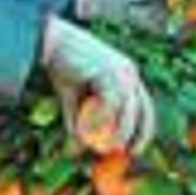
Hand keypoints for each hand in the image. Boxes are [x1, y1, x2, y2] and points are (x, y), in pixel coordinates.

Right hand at [41, 16, 155, 152]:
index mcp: (127, 74)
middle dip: (137, 135)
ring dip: (118, 133)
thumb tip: (79, 149)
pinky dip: (101, 121)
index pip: (145, 106)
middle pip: (144, 109)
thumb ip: (79, 123)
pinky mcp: (108, 71)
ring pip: (128, 110)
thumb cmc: (62, 67)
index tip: (133, 150)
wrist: (50, 41)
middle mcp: (129, 71)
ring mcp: (121, 71)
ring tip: (104, 148)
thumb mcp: (73, 100)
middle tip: (124, 153)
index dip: (143, 130)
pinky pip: (110, 104)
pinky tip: (87, 131)